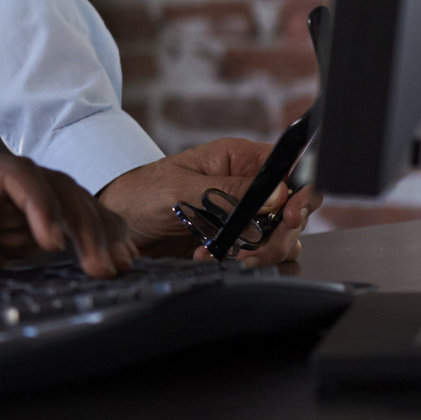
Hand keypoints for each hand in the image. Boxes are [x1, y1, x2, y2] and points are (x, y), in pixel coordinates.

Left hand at [0, 151, 134, 286]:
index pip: (11, 173)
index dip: (37, 201)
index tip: (49, 243)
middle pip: (48, 185)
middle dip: (79, 220)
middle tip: (101, 265)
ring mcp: (2, 207)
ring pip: (64, 204)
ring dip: (94, 230)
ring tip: (117, 266)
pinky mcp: (11, 232)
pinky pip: (60, 229)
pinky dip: (88, 241)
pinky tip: (113, 260)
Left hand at [97, 137, 315, 264]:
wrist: (120, 223)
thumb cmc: (142, 193)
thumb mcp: (182, 188)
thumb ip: (229, 191)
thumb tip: (277, 193)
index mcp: (239, 159)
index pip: (290, 168)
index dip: (300, 192)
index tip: (290, 215)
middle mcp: (248, 183)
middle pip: (293, 208)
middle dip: (281, 233)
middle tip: (254, 247)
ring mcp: (245, 212)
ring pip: (284, 234)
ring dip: (263, 251)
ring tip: (232, 257)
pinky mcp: (237, 238)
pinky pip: (262, 252)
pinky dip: (247, 261)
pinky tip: (215, 258)